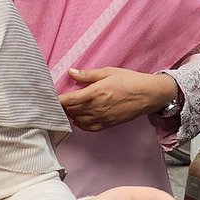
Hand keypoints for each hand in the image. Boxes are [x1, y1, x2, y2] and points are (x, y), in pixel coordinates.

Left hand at [59, 67, 176, 131]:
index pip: (68, 100)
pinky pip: (88, 127)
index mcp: (95, 93)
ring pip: (77, 120)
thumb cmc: (129, 80)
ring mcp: (101, 118)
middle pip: (71, 111)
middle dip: (62, 107)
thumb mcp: (108, 72)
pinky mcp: (107, 124)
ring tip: (68, 108)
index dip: (57, 100)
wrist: (148, 95)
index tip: (50, 97)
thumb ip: (88, 75)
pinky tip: (79, 117)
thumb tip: (71, 72)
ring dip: (71, 115)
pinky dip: (80, 123)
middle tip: (57, 101)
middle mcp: (96, 108)